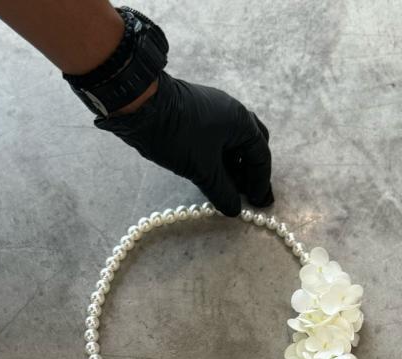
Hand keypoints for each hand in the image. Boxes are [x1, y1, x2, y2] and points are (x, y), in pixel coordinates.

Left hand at [94, 70, 273, 216]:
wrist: (141, 105)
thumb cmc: (178, 135)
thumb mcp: (202, 169)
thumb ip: (222, 191)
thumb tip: (234, 210)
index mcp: (240, 121)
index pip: (260, 156)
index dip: (260, 182)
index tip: (257, 203)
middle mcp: (232, 112)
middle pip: (251, 145)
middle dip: (251, 172)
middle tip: (248, 194)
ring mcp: (214, 110)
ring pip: (233, 143)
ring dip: (234, 167)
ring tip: (230, 189)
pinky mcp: (197, 114)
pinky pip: (218, 139)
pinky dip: (221, 158)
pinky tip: (213, 174)